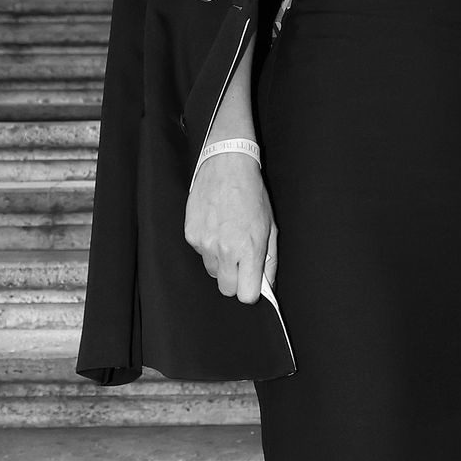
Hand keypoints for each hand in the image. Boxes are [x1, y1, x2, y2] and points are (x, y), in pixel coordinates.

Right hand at [184, 152, 278, 302]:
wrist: (227, 165)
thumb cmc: (252, 193)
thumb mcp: (270, 225)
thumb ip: (269, 259)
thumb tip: (267, 283)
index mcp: (249, 249)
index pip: (246, 295)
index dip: (250, 291)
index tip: (252, 282)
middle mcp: (225, 250)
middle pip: (226, 289)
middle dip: (235, 280)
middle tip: (240, 260)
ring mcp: (205, 243)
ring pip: (212, 270)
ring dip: (220, 261)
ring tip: (227, 236)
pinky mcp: (190, 234)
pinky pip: (200, 252)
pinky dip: (207, 245)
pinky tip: (215, 226)